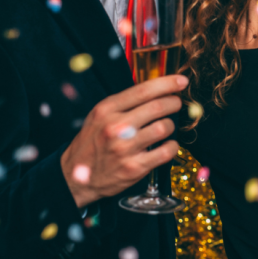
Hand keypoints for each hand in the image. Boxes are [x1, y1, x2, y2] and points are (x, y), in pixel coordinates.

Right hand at [62, 75, 186, 206]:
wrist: (76, 177)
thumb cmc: (92, 143)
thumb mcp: (99, 116)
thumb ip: (123, 104)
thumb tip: (155, 90)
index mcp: (106, 110)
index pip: (143, 90)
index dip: (167, 83)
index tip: (181, 81)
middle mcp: (115, 127)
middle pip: (158, 107)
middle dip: (174, 102)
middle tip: (176, 103)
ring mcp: (125, 148)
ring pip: (164, 128)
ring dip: (171, 125)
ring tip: (165, 127)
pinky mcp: (134, 168)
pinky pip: (166, 152)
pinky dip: (172, 146)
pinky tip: (167, 145)